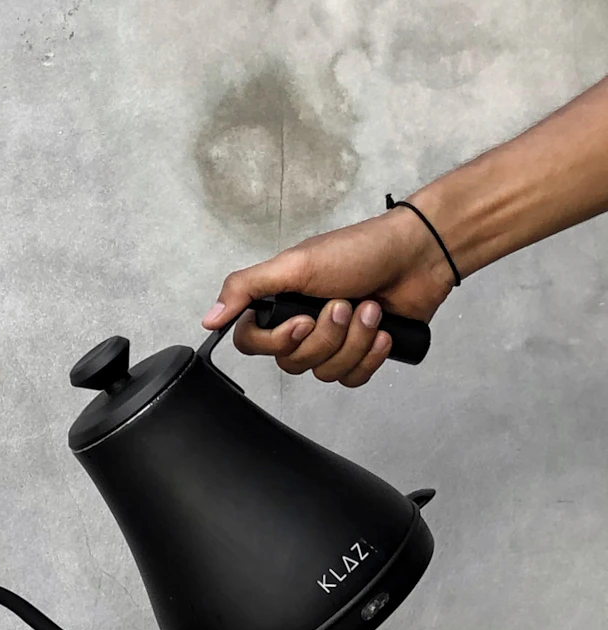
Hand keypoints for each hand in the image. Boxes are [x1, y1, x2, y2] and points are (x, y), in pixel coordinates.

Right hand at [202, 208, 455, 387]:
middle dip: (325, 337)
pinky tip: (384, 332)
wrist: (418, 255)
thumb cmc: (360, 251)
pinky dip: (370, 357)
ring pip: (324, 372)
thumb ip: (246, 288)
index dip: (276, 341)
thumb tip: (209, 318)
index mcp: (280, 304)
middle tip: (344, 304)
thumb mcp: (295, 263)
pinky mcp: (361, 354)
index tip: (302, 321)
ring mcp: (333, 343)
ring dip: (353, 342)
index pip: (252, 344)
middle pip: (293, 362)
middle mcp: (302, 326)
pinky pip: (351, 379)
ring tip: (370, 310)